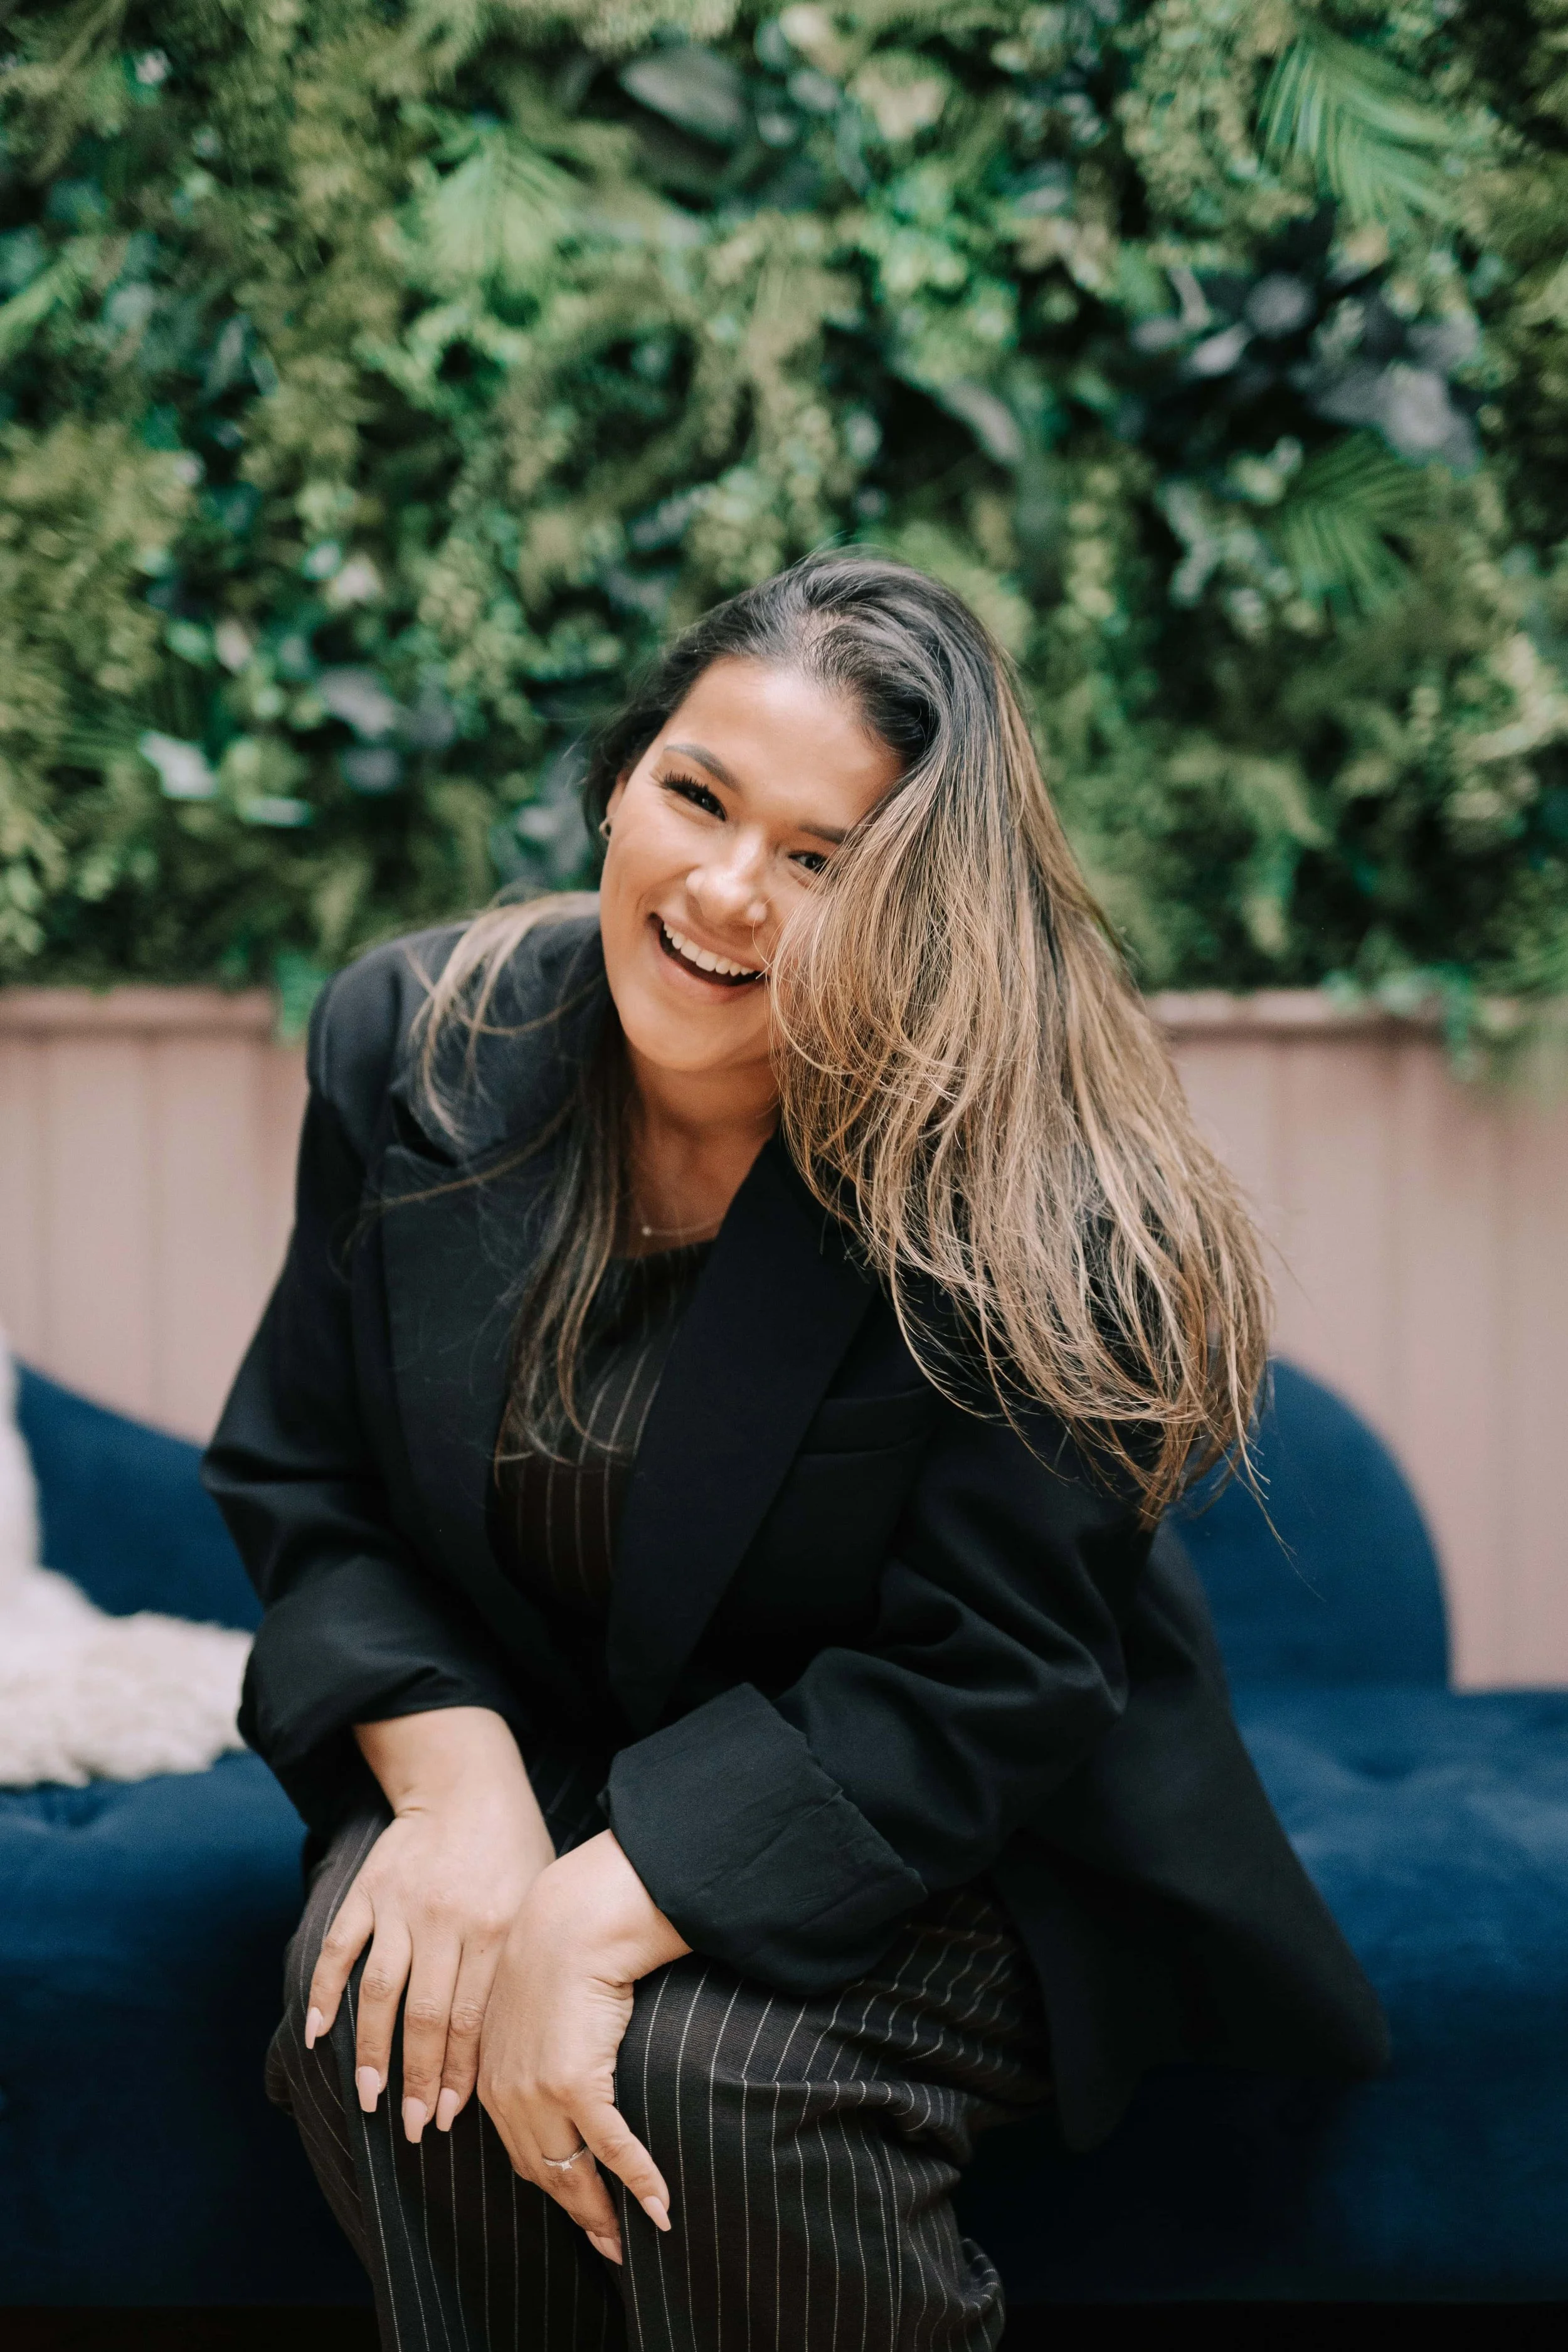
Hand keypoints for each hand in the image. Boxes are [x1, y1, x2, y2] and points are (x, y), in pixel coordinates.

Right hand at [305, 1707, 554, 2142]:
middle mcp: (448, 1921)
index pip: (472, 2019)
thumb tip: (512, 2049)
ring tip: (367, 2096)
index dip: (456, 2075)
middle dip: (416, 2079)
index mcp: (497, 1928)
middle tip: (407, 2128)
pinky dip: (323, 1992)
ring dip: (371, 2049)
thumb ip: (518, 1967)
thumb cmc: (514, 1852)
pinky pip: (340, 1949)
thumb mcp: (533, 1903)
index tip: (444, 2121)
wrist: (468, 1785)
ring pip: (380, 1991)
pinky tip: (315, 2035)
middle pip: (426, 2016)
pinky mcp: (369, 1890)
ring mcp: (402, 1906)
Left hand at [478, 1830, 689, 2265]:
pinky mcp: (575, 2082)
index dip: (552, 2186)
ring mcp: (538, 2092)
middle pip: (545, 2172)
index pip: (521, 2152)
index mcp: (492, 2076)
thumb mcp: (526, 2006)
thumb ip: (526, 2045)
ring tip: (627, 2240)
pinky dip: (638, 2180)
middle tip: (607, 2244)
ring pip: (573, 2171)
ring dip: (604, 2211)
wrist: (572, 1920)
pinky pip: (612, 2147)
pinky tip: (660, 2206)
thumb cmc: (559, 1953)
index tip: (577, 2211)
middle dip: (576, 2212)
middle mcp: (507, 2093)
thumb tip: (553, 2063)